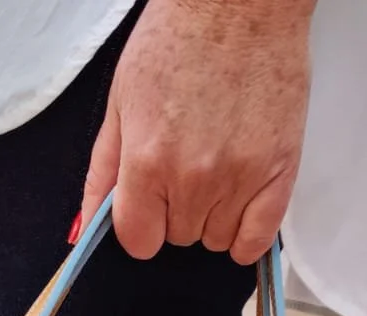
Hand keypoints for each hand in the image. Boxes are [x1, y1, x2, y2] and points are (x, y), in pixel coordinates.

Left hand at [81, 0, 314, 263]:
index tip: (149, 206)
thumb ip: (103, 172)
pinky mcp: (280, 171)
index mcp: (148, 161)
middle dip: (177, 211)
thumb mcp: (121, 101)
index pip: (139, 241)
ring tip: (216, 166)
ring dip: (213, 217)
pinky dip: (247, 233)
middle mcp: (194, 178)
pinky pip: (257, 241)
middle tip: (185, 163)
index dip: (141, 225)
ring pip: (216, 240)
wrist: (240, 2)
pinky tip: (240, 201)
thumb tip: (87, 227)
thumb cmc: (178, 39)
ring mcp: (240, 178)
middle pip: (179, 238)